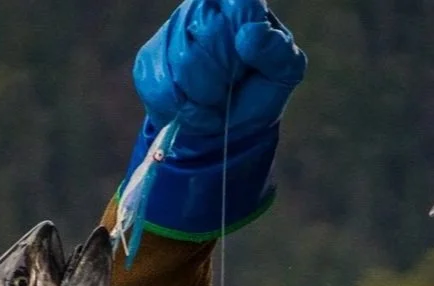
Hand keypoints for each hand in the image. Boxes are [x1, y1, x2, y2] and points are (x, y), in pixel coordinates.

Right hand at [133, 0, 306, 138]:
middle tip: (232, 88)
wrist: (226, 125)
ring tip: (215, 102)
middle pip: (208, 35)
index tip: (248, 65)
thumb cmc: (259, 89)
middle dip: (225, 76)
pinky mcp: (149, 61)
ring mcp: (172, 31)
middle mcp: (202, 7)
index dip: (243, 39)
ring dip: (204, 97)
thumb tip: (250, 34)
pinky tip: (195, 111)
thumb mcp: (284, 72)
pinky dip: (183, 110)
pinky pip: (161, 87)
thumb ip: (277, 50)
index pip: (239, 3)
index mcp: (238, 3)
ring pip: (183, 63)